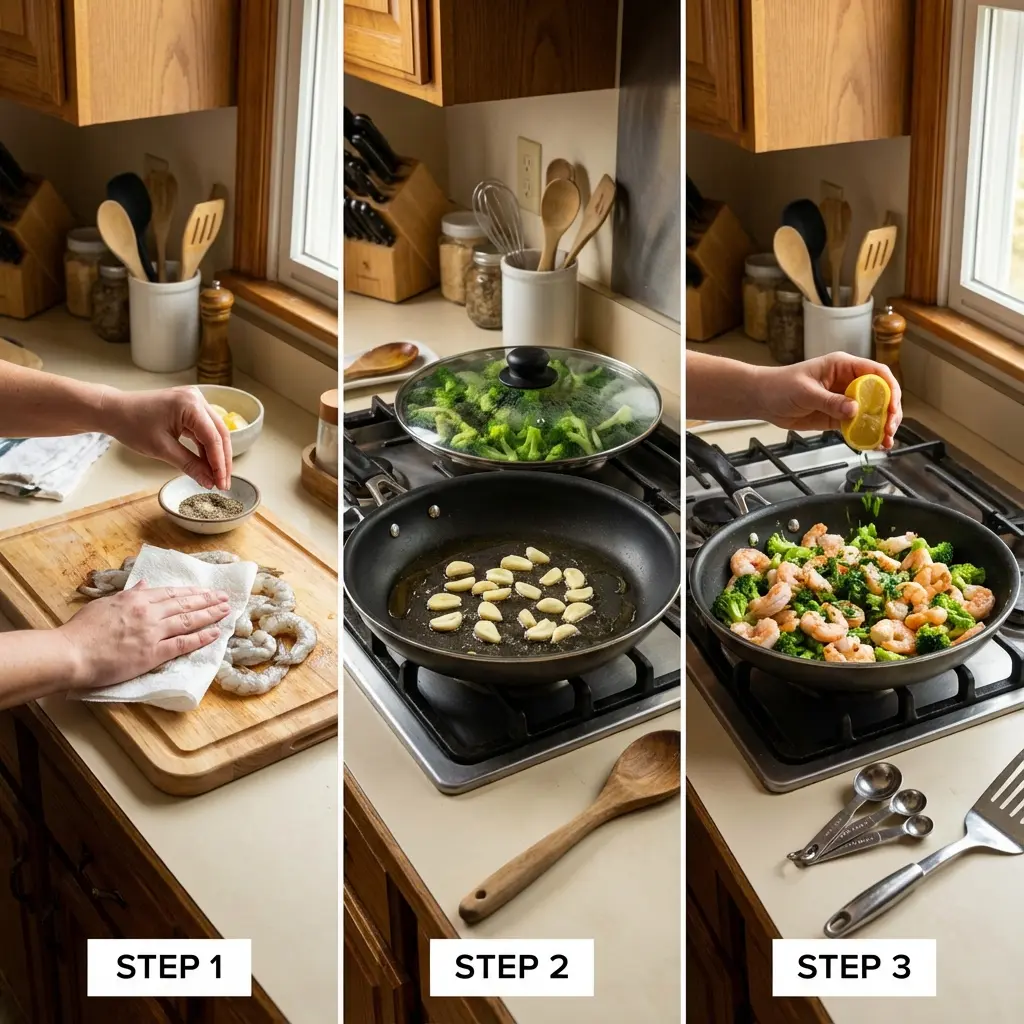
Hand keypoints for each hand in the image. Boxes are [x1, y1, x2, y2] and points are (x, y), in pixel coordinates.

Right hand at [57, 583, 231, 689]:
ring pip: (189, 620)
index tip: (205, 590)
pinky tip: (215, 633)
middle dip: (207, 600)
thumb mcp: (105, 604)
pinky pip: (183, 643)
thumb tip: (143, 585)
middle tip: (225, 597)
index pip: (171, 593)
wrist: (72, 653)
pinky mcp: (153, 653)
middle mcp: (149, 612)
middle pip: (185, 604)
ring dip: (210, 614)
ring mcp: (153, 633)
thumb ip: (128, 595)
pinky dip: (202, 637)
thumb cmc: (82, 630)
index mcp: (136, 599)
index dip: (191, 592)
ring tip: (226, 611)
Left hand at [101, 386, 232, 488]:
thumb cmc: (132, 425)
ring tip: (217, 477)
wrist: (114, 410)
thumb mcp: (162, 449)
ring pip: (215, 432)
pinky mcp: (190, 408)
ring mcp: (194, 401)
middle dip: (223, 461)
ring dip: (217, 455)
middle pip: (220, 434)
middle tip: (223, 484)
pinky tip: (207, 464)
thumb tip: (208, 482)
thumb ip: (189, 465)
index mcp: (190, 405)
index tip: (221, 484)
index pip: (213, 438)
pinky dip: (206, 447)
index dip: (219, 464)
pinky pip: (204, 429)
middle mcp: (197, 398)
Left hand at [758, 354, 902, 447]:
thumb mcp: (805, 392)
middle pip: (880, 394)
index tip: (892, 406)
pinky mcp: (837, 417)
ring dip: (881, 426)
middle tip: (890, 429)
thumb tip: (855, 410)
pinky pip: (857, 426)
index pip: (877, 373)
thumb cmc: (780, 385)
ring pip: (871, 412)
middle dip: (889, 412)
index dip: (890, 389)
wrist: (762, 399)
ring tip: (886, 441)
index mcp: (843, 366)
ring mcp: (844, 400)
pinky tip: (873, 445)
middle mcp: (848, 382)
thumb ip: (830, 401)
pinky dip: (866, 435)